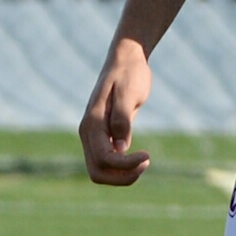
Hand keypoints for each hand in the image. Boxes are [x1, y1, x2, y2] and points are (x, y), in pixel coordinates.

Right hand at [79, 38, 155, 185]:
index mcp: (92, 122)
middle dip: (122, 177)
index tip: (148, 156)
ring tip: (144, 162)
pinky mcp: (102, 134)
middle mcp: (87, 131)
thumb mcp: (129, 92)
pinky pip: (106, 161)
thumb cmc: (130, 73)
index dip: (126, 165)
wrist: (126, 58)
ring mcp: (93, 134)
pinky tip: (139, 157)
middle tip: (146, 164)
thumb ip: (122, 119)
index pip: (104, 159)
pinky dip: (121, 167)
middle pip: (97, 172)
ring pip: (99, 170)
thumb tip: (120, 148)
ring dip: (122, 174)